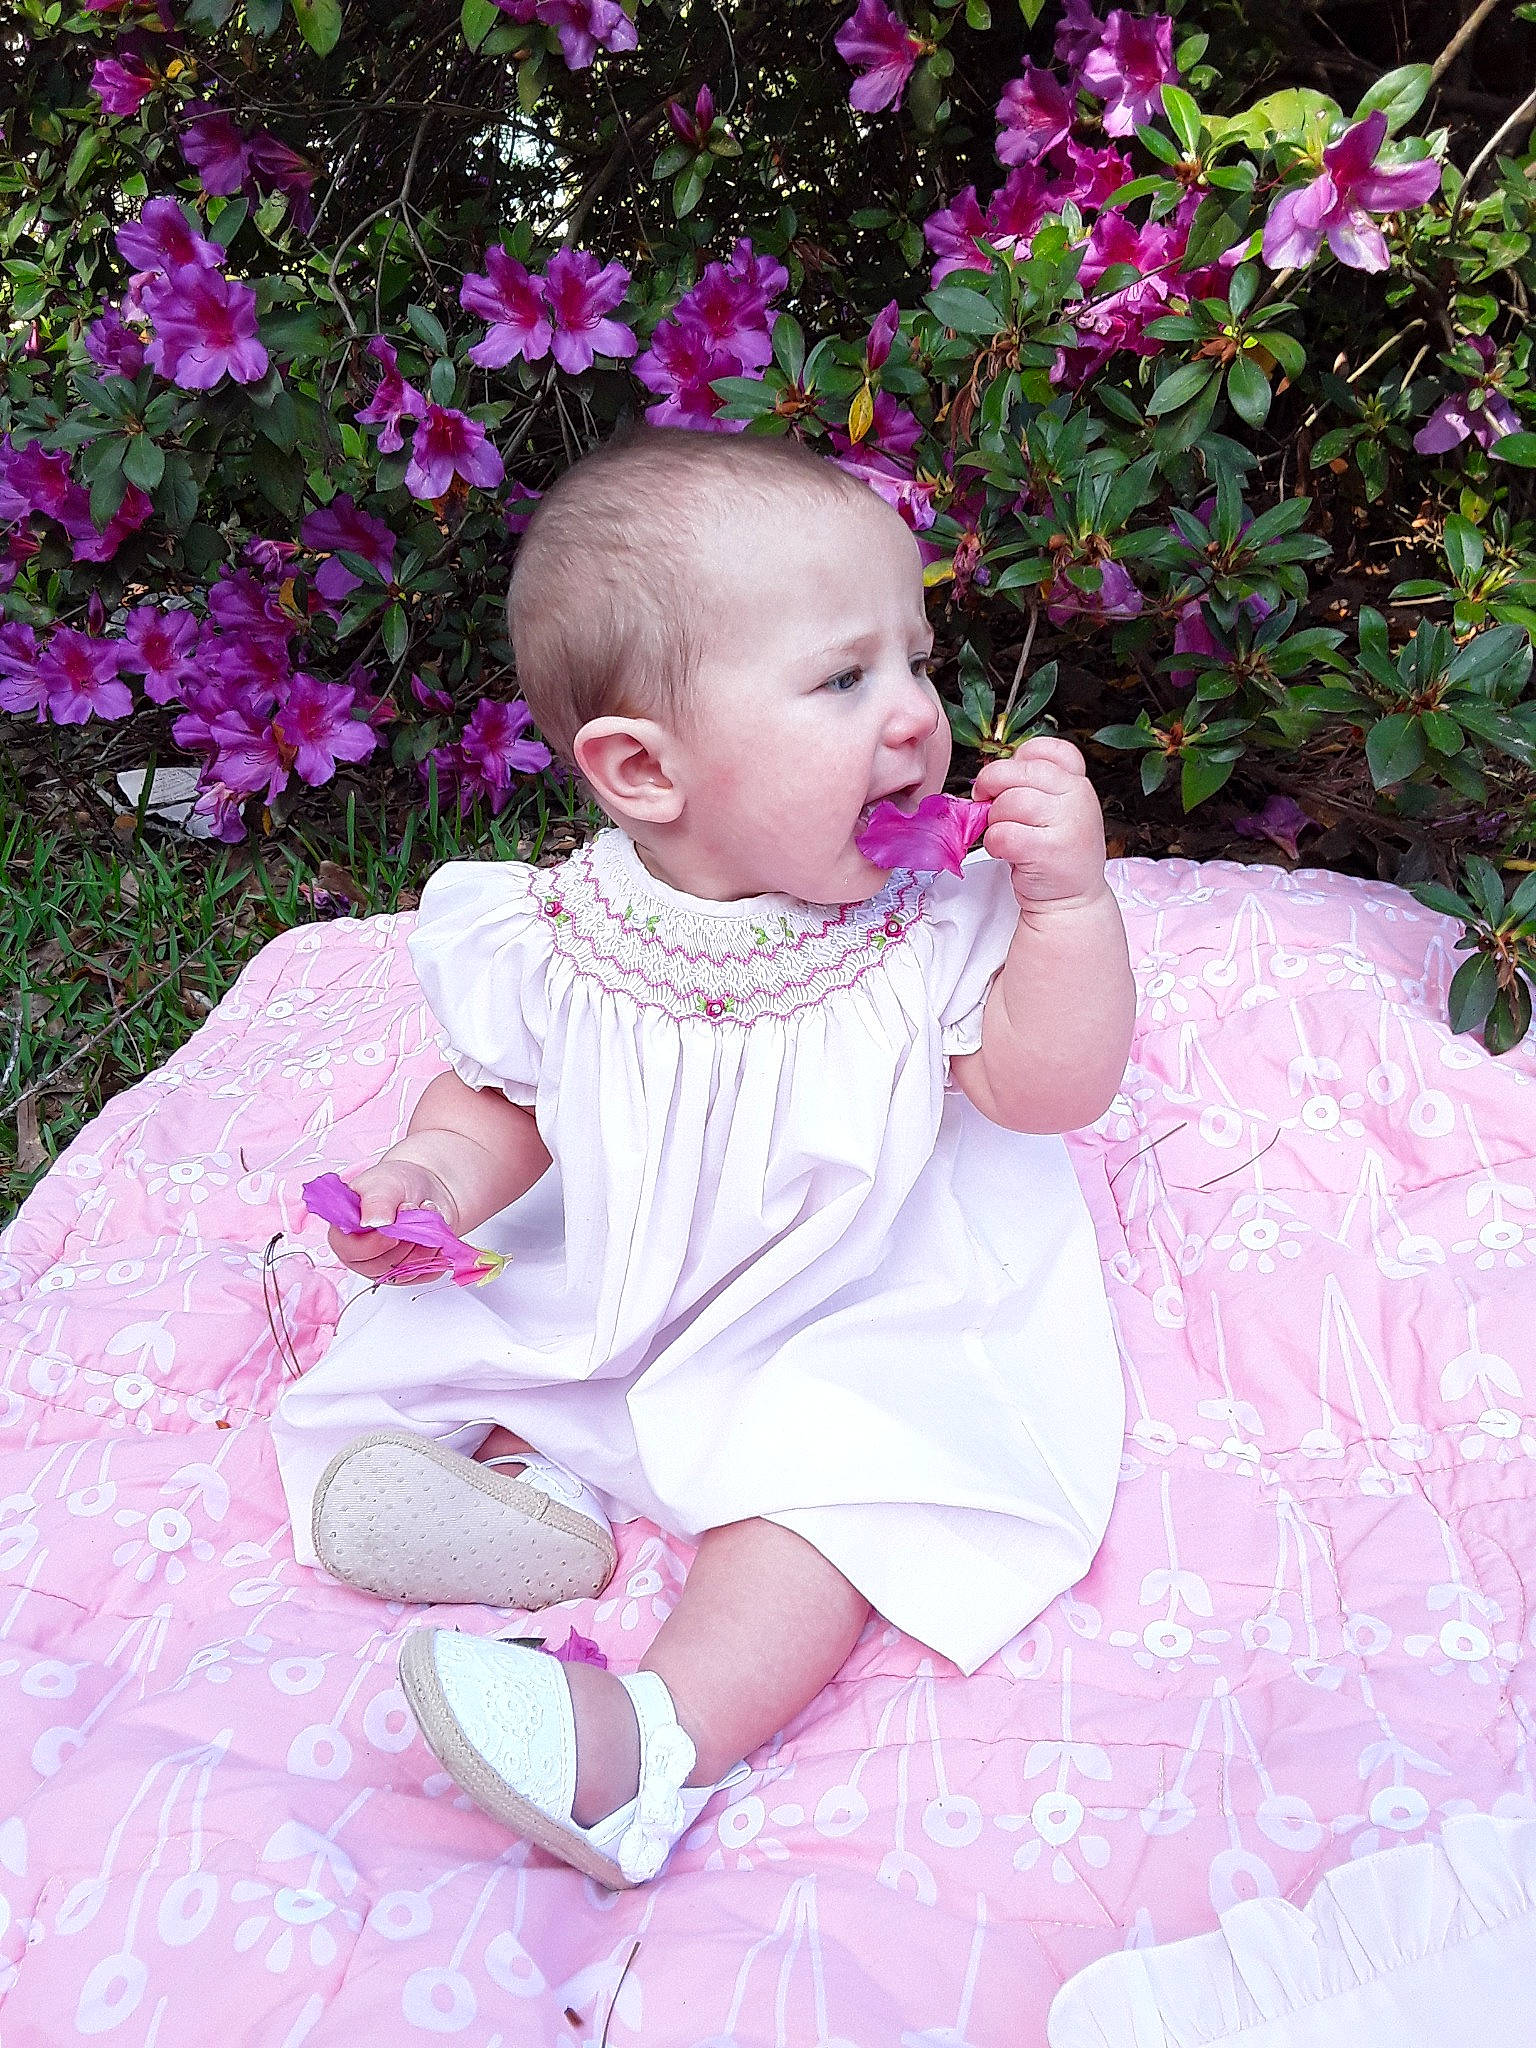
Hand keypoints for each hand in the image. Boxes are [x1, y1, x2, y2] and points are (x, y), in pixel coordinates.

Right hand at [327, 1159, 460, 1279]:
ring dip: (423, 1239)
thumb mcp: (383, 1184)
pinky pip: (429, 1269)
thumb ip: (376, 1202)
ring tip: (423, 1211)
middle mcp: (363, 1258)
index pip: (352, 1253)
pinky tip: (431, 1228)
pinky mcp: (412, 1274)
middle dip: (405, 1235)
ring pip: (409, 1269)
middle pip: (384, 1265)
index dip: (375, 1242)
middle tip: (411, 1207)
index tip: (392, 1224)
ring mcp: (388, 1269)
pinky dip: (436, 1248)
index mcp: (344, 1235)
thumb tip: (373, 1221)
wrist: (423, 1188)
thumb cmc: (395, 1185)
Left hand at [973, 737, 1108, 913]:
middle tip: (985, 803)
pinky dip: (995, 843)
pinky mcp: (1049, 851)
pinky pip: (1003, 834)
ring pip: (1009, 802)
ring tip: (1006, 835)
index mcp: (1077, 781)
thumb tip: (990, 775)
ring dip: (995, 820)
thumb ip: (1032, 786)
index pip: (1047, 749)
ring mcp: (1067, 823)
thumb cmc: (1053, 852)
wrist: (1071, 900)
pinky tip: (1006, 852)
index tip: (1008, 780)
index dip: (1017, 760)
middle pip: (1017, 773)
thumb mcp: (1055, 810)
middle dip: (991, 786)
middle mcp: (1078, 797)